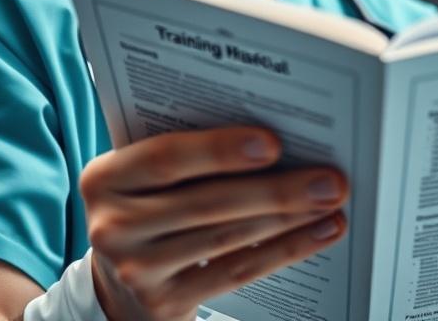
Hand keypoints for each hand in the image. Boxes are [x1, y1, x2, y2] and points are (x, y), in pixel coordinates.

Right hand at [79, 126, 348, 320]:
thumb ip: (191, 153)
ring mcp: (135, 270)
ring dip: (290, 219)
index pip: (166, 158)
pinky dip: (285, 250)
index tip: (274, 143)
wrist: (120, 278)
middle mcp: (112, 225)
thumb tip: (277, 135)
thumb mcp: (149, 174)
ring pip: (227, 239)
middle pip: (206, 203)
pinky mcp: (163, 303)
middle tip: (330, 179)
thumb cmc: (153, 201)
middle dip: (276, 189)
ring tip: (332, 201)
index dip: (220, 150)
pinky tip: (320, 232)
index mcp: (105, 177)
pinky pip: (236, 272)